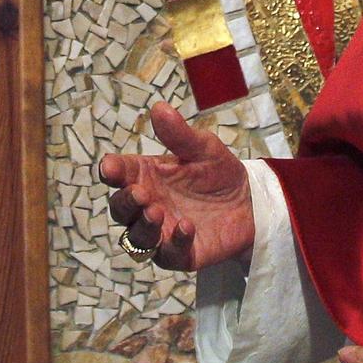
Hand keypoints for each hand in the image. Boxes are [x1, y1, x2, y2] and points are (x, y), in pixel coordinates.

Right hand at [97, 103, 253, 270]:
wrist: (252, 204)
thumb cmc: (219, 172)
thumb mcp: (204, 148)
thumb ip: (180, 134)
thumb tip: (159, 108)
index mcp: (145, 175)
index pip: (118, 173)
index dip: (110, 171)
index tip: (110, 168)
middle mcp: (147, 205)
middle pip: (120, 209)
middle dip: (125, 202)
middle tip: (140, 193)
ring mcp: (160, 232)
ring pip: (135, 238)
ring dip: (142, 227)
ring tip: (157, 212)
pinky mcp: (179, 254)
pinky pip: (167, 255)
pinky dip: (174, 242)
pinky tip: (187, 227)